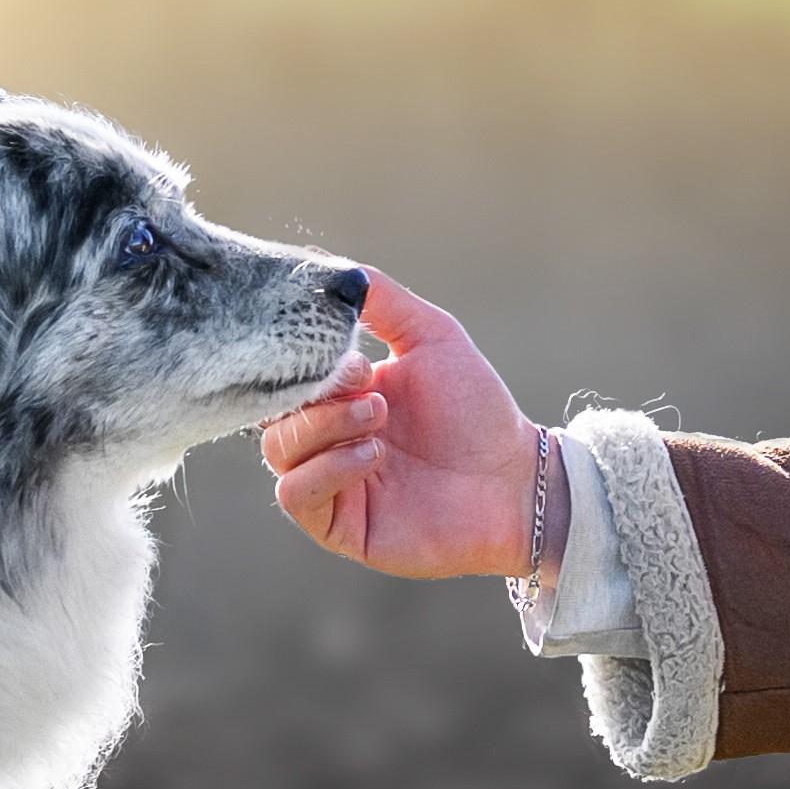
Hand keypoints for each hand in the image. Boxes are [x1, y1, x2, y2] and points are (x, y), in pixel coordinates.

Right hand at [262, 268, 541, 578]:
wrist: (517, 481)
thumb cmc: (477, 410)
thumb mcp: (431, 335)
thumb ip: (382, 298)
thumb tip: (325, 262)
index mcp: (341, 395)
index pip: (285, 374)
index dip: (303, 359)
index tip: (350, 354)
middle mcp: (328, 439)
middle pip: (273, 411)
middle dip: (316, 393)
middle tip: (366, 382)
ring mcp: (331, 482)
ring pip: (278, 451)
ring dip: (324, 426)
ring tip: (378, 417)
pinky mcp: (339, 526)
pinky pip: (295, 494)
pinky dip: (326, 469)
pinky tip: (372, 456)